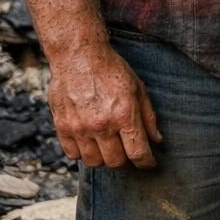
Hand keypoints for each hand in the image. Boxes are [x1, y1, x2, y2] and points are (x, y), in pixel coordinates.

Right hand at [46, 42, 162, 168]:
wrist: (79, 56)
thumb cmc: (111, 70)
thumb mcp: (138, 89)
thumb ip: (148, 117)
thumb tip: (157, 140)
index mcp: (124, 115)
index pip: (138, 152)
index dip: (147, 162)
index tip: (149, 163)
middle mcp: (101, 125)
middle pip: (116, 162)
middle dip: (125, 159)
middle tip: (127, 148)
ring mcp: (79, 128)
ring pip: (94, 162)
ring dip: (103, 158)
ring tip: (108, 145)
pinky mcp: (62, 127)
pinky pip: (73, 154)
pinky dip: (83, 153)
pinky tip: (90, 141)